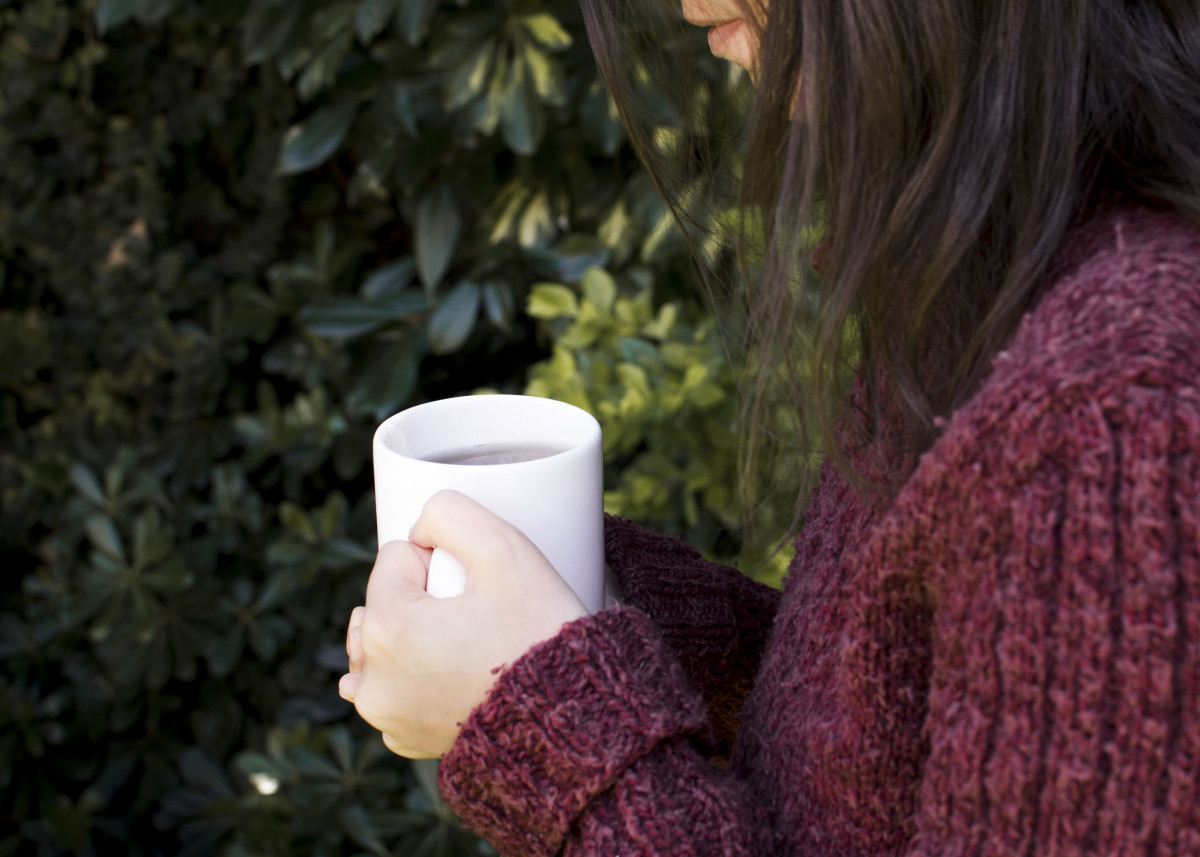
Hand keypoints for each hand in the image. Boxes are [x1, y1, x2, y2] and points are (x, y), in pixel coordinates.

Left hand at [339, 490, 588, 757]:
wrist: (573, 719)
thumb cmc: (540, 634)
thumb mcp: (506, 549)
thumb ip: (451, 511)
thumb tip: (422, 529)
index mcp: (387, 628)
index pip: (397, 556)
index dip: (442, 562)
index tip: (479, 589)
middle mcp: (372, 679)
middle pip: (384, 600)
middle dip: (421, 598)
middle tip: (478, 617)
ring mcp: (386, 716)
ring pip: (382, 645)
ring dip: (411, 635)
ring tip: (468, 645)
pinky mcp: (404, 739)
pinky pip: (396, 688)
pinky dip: (417, 677)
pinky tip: (456, 674)